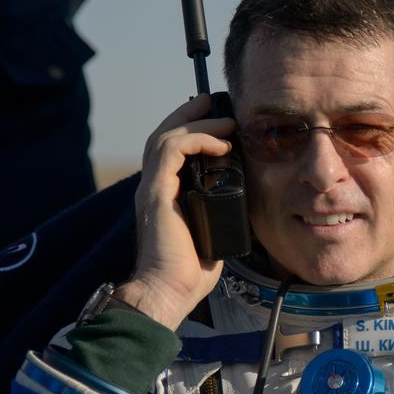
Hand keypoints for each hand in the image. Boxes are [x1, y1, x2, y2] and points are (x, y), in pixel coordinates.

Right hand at [115, 95, 235, 329]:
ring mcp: (153, 188)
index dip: (192, 131)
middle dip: (189, 115)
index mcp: (166, 196)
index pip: (172, 152)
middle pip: (165, 136)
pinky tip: (220, 142)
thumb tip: (240, 208)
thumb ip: (219, 216)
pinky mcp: (156, 192)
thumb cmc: (188, 272)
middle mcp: (155, 187)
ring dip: (197, 124)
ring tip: (225, 120)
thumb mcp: (212, 234)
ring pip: (166, 138)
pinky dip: (196, 140)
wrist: (168, 291)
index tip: (218, 121)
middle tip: (213, 102)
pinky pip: (171, 151)